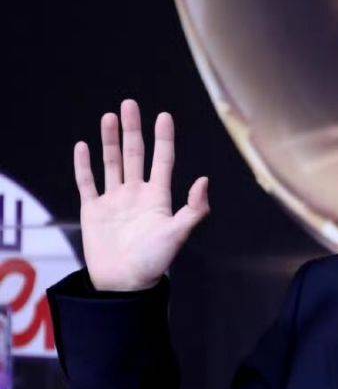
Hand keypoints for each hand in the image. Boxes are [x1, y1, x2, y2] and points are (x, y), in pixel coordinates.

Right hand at [73, 97, 209, 290]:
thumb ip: (193, 209)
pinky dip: (84, 165)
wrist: (124, 284)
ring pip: (112, 163)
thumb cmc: (154, 262)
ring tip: (109, 117)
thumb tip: (204, 180)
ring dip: (109, 140)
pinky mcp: (93, 211)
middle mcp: (136, 194)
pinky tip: (82, 146)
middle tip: (129, 104)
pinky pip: (87, 182)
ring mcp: (114, 201)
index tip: (164, 116)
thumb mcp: (178, 234)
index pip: (162, 160)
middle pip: (135, 155)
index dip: (163, 138)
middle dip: (132, 130)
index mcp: (158, 198)